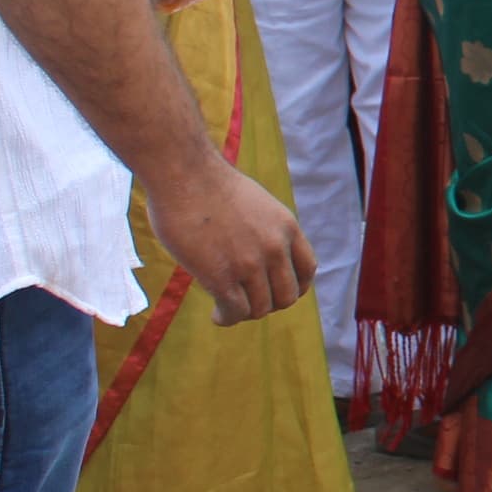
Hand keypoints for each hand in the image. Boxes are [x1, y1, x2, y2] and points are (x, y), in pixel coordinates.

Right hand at [146, 159, 314, 324]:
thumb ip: (263, 229)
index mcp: (286, 227)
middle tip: (248, 302)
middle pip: (287, 296)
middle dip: (269, 304)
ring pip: (260, 308)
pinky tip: (217, 316)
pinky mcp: (220, 275)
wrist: (183, 173)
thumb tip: (254, 249)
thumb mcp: (255, 203)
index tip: (275, 290)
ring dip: (245, 314)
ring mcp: (249, 263)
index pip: (307, 270)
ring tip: (228, 310)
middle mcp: (274, 247)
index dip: (295, 287)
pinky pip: (234, 311)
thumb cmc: (208, 183)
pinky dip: (227, 318)